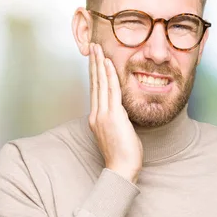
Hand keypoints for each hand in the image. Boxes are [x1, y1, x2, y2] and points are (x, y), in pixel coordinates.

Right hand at [88, 43, 142, 183]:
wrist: (122, 169)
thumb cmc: (123, 154)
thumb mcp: (119, 132)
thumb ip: (118, 119)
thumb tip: (122, 111)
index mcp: (97, 118)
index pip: (95, 90)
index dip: (95, 73)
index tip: (95, 59)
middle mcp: (96, 114)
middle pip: (94, 83)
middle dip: (94, 63)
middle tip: (93, 47)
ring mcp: (103, 114)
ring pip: (100, 84)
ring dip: (99, 64)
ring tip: (98, 49)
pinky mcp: (112, 115)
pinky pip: (111, 90)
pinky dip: (109, 75)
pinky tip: (108, 63)